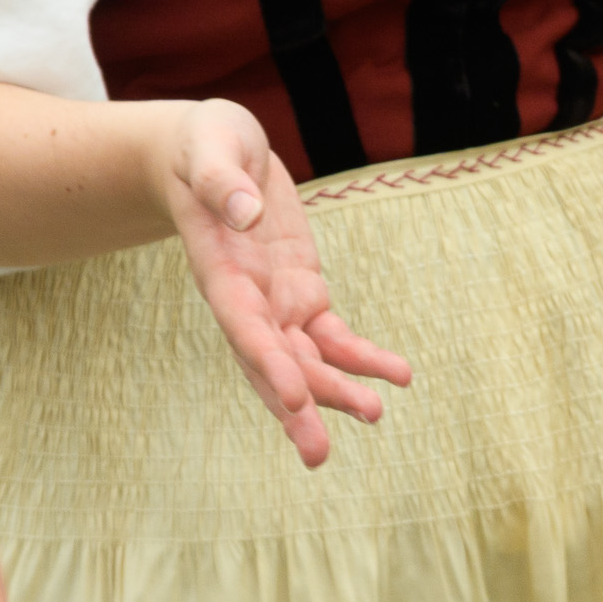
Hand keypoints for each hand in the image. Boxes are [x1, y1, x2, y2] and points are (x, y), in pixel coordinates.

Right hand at [155, 99, 410, 466]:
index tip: (291, 401)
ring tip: (376, 414)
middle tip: (318, 454)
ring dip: (336, 390)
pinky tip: (398, 375)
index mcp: (219, 271)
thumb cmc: (204, 147)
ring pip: (306, 359)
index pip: (243, 326)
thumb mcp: (210, 148)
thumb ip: (226, 183)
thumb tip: (248, 214)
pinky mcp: (302, 290)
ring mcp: (275, 299)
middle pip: (271, 363)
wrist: (210, 152)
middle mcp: (246, 298)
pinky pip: (333, 334)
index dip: (267, 364)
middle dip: (296, 408)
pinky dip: (362, 356)